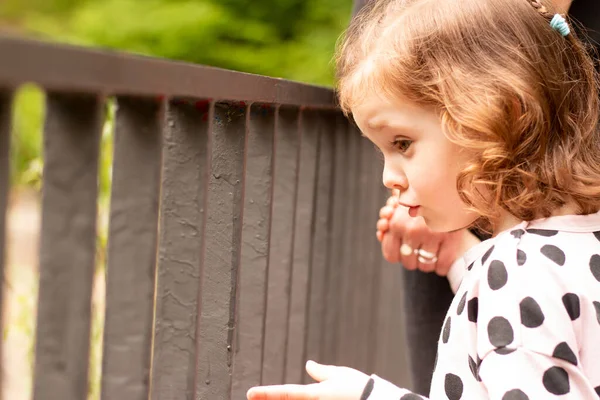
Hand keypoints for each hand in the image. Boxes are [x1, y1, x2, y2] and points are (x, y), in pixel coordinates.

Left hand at [246, 361, 369, 399]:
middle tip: (254, 398)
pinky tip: (289, 399)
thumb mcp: (338, 374)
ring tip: (267, 399)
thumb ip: (321, 372)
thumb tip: (308, 365)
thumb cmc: (359, 387)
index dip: (265, 393)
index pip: (283, 392)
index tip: (249, 393)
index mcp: (313, 394)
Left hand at [376, 194, 479, 275]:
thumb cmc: (420, 197)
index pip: (391, 255)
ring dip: (428, 263)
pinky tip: (442, 259)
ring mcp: (432, 235)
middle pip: (408, 262)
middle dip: (413, 259)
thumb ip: (388, 217)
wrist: (447, 184)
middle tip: (420, 251)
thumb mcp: (399, 202)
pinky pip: (443, 264)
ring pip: (425, 266)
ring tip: (432, 253)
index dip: (398, 256)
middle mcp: (412, 231)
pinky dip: (442, 266)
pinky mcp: (451, 237)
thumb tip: (381, 234)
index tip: (405, 251)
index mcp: (396, 223)